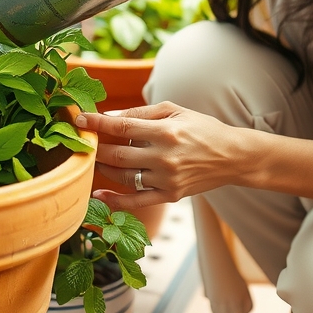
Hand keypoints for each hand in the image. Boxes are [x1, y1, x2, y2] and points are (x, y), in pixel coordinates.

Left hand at [75, 102, 245, 211]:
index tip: (79, 120)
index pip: (122, 126)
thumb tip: (109, 116)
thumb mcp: (175, 110)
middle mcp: (165, 157)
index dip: (97, 123)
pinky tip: (97, 195)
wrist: (233, 157)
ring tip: (94, 159)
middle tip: (82, 141)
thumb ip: (141, 112)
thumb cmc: (202, 129)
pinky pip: (136, 201)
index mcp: (166, 131)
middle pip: (118, 153)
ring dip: (103, 167)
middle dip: (95, 147)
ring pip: (123, 176)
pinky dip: (114, 201)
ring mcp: (167, 179)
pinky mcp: (170, 195)